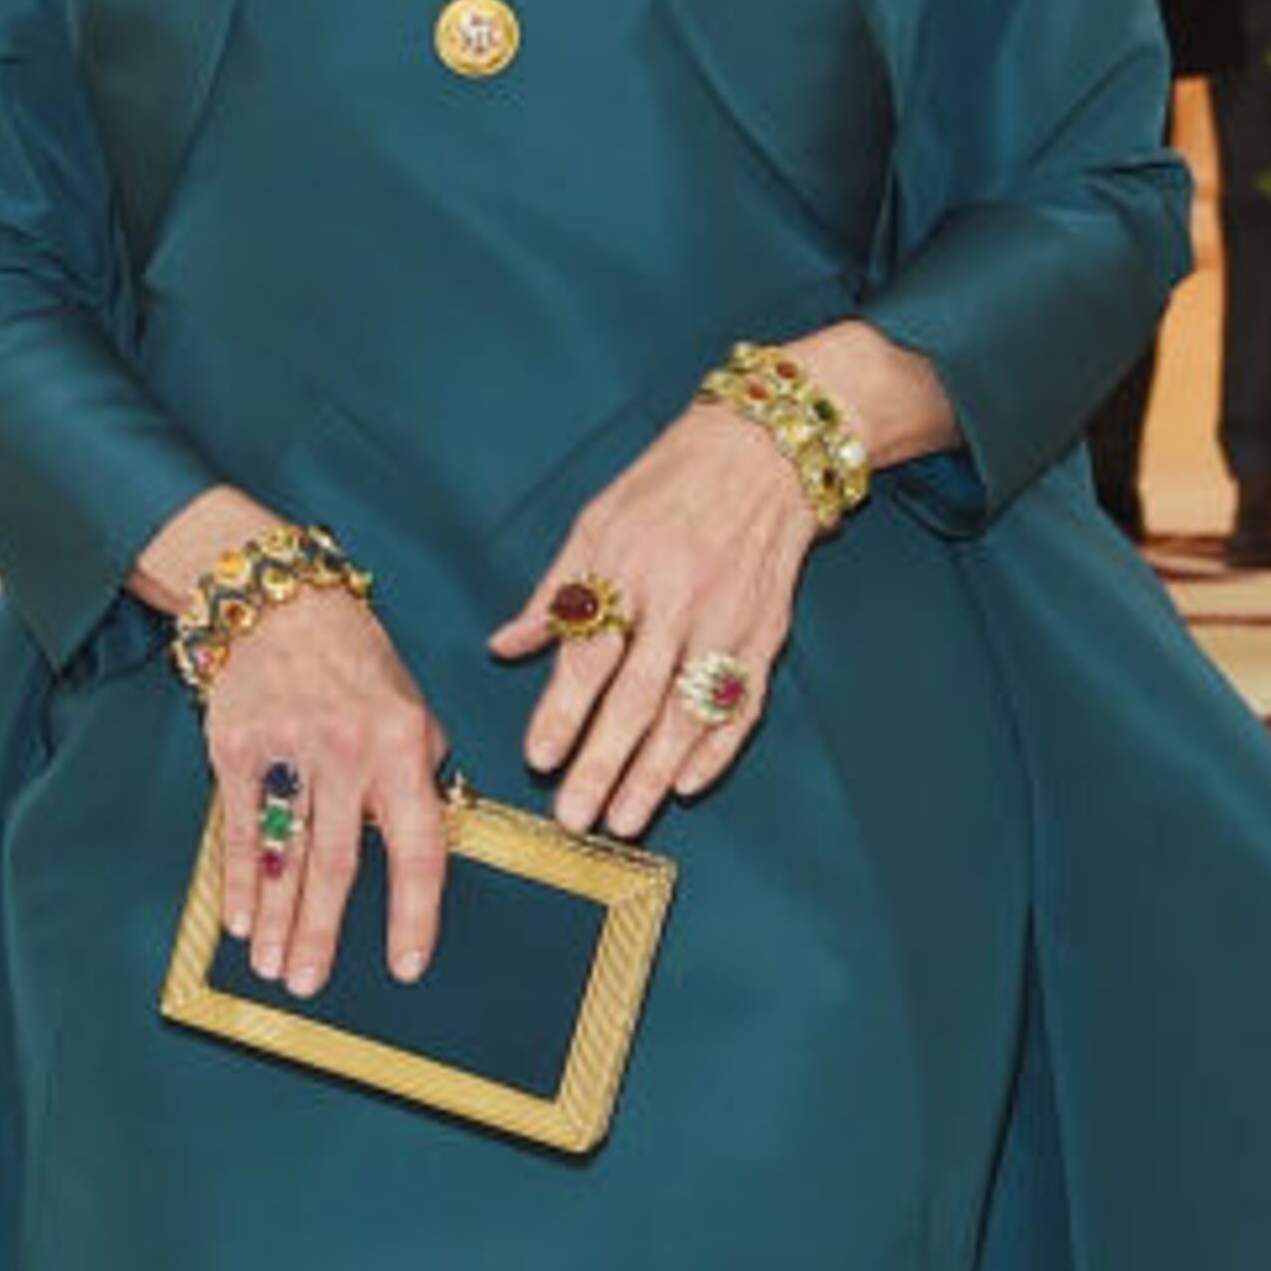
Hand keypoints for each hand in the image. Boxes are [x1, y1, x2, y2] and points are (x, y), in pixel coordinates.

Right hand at [202, 589, 451, 999]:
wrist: (279, 600)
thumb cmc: (357, 663)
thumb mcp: (412, 706)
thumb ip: (422, 774)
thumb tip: (430, 843)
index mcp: (402, 744)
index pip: (417, 845)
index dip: (413, 912)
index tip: (405, 966)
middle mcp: (346, 750)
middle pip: (338, 862)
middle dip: (323, 932)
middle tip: (311, 987)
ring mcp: (287, 748)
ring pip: (285, 851)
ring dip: (278, 919)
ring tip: (273, 969)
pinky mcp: (235, 746)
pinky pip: (240, 826)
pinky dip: (240, 878)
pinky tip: (240, 921)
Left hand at [494, 398, 814, 838]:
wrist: (764, 452)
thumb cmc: (667, 483)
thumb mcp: (595, 520)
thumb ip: (553, 591)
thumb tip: (504, 647)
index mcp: (628, 568)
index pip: (590, 654)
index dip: (563, 711)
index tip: (538, 759)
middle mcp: (680, 599)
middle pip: (637, 697)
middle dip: (604, 763)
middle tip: (575, 815)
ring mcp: (728, 621)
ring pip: (689, 712)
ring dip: (656, 773)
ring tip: (627, 818)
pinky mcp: (766, 633)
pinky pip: (742, 703)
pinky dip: (718, 747)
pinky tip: (689, 783)